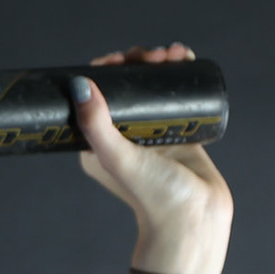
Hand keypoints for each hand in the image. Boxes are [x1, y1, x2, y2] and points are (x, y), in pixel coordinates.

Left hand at [71, 44, 232, 273]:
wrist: (195, 220)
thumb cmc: (153, 195)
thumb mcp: (118, 156)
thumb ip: (96, 125)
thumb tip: (79, 84)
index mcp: (97, 143)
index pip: (95, 96)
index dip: (107, 70)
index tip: (122, 58)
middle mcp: (121, 136)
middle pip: (125, 86)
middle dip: (139, 62)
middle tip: (157, 55)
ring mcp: (150, 134)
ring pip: (151, 87)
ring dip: (161, 64)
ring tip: (177, 54)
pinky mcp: (178, 133)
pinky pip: (175, 96)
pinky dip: (179, 74)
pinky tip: (186, 58)